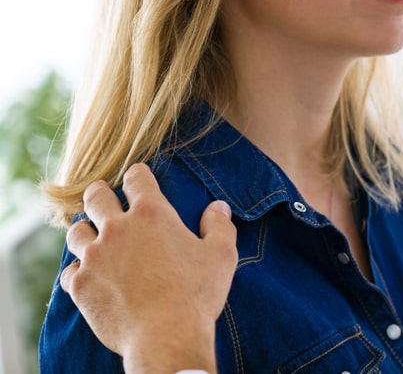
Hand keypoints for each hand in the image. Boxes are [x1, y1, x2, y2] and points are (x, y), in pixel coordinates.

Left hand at [60, 163, 236, 373]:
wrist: (166, 337)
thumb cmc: (197, 294)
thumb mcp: (222, 255)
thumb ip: (219, 225)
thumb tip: (218, 207)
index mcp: (151, 214)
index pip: (136, 178)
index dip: (138, 175)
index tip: (138, 177)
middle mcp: (117, 229)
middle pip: (95, 197)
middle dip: (100, 193)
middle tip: (103, 196)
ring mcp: (94, 257)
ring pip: (77, 232)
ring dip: (86, 231)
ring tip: (94, 237)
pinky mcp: (81, 285)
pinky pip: (70, 270)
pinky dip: (79, 269)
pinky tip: (91, 275)